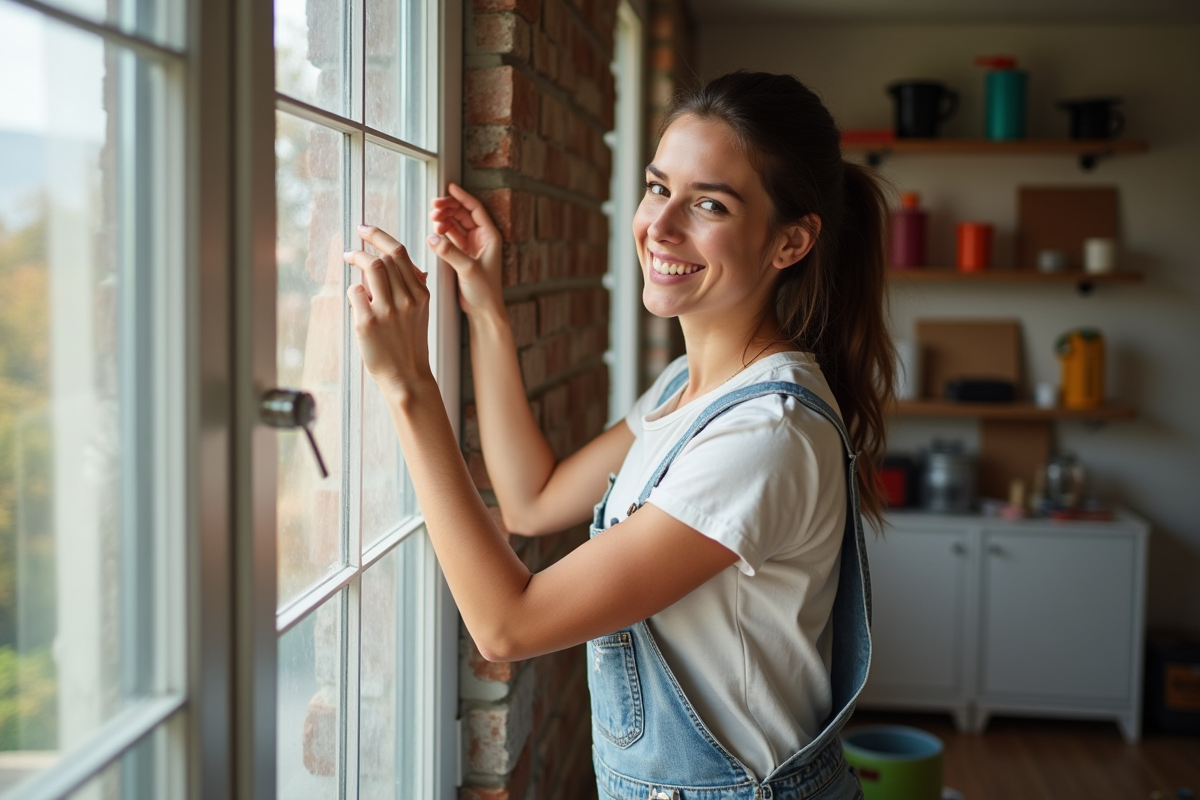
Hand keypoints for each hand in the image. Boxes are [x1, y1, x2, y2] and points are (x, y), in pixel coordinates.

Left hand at [344, 225, 433, 398]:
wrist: (407, 376)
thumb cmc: (411, 344)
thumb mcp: (421, 312)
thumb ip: (415, 288)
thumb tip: (409, 265)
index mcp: (420, 293)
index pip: (400, 253)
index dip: (380, 236)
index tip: (366, 229)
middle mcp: (406, 299)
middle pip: (385, 257)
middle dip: (365, 244)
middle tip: (353, 246)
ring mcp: (387, 310)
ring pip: (371, 268)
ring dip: (357, 259)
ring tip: (349, 259)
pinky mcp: (368, 322)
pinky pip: (355, 292)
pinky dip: (352, 290)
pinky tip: (355, 300)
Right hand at [427, 183, 503, 318]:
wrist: (484, 310)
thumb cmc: (484, 291)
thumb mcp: (467, 269)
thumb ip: (450, 252)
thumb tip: (432, 238)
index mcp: (490, 237)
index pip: (475, 209)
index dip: (462, 197)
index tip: (449, 187)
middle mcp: (482, 239)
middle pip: (464, 214)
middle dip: (449, 207)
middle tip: (433, 207)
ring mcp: (472, 246)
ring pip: (456, 224)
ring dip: (444, 219)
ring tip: (433, 219)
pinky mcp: (463, 255)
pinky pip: (452, 236)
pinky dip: (443, 232)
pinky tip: (435, 231)